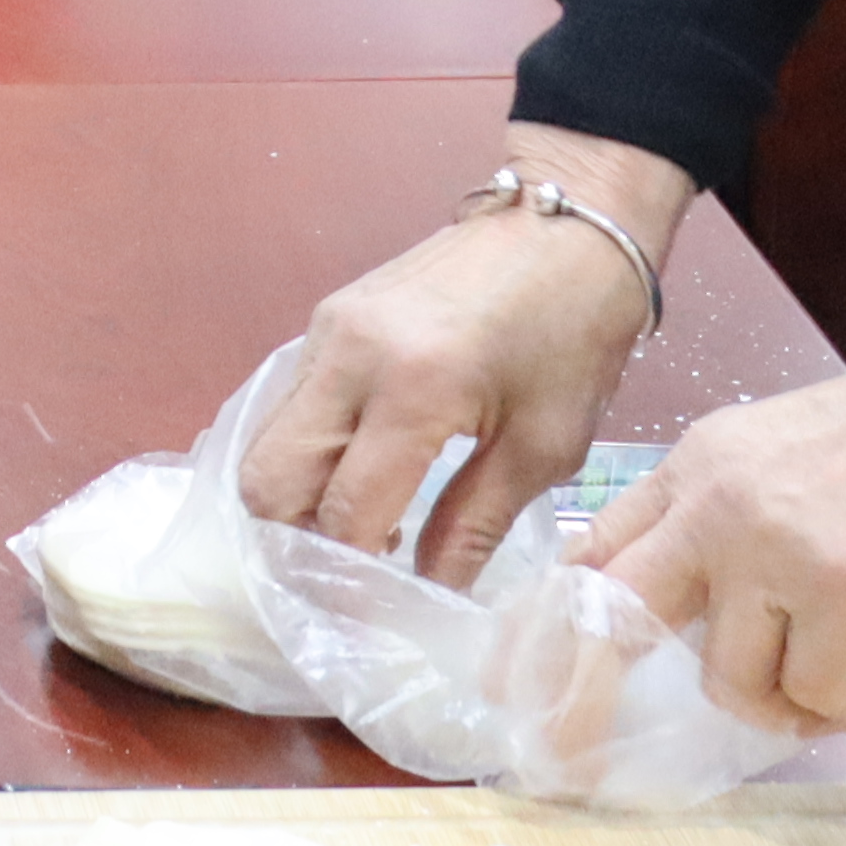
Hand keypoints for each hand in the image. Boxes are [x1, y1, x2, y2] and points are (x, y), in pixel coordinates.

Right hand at [230, 130, 689, 584]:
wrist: (571, 223)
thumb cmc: (577, 333)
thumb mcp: (545, 445)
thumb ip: (474, 524)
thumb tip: (430, 598)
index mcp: (414, 387)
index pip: (344, 512)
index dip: (352, 579)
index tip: (374, 621)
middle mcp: (349, 355)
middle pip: (269, 481)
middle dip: (299, 542)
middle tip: (353, 576)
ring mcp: (328, 329)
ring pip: (268, 443)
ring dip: (301, 499)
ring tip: (366, 530)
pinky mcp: (328, 316)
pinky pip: (291, 406)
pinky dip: (311, 454)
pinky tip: (366, 474)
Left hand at [574, 334, 845, 731]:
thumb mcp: (783, 459)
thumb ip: (729, 524)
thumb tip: (708, 621)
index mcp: (695, 467)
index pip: (596, 548)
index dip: (557, 626)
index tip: (529, 685)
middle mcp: (715, 503)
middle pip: (616, 613)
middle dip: (587, 699)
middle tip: (582, 760)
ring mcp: (772, 545)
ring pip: (726, 677)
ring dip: (778, 710)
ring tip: (832, 691)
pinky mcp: (841, 587)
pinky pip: (810, 693)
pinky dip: (844, 707)